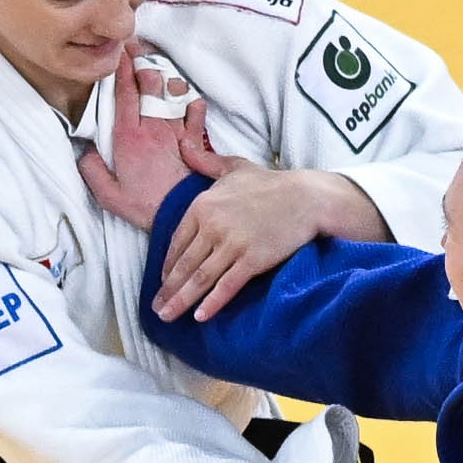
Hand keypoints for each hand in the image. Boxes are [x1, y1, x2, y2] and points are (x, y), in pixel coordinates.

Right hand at [81, 43, 229, 220]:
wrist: (181, 215)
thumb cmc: (145, 205)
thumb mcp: (108, 195)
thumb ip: (92, 171)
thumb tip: (84, 152)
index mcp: (129, 137)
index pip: (124, 93)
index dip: (121, 68)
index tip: (118, 52)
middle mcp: (153, 128)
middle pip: (150, 83)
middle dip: (142, 62)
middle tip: (136, 49)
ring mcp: (176, 132)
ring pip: (173, 92)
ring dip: (166, 78)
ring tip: (159, 69)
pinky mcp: (194, 140)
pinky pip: (196, 112)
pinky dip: (192, 102)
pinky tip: (187, 99)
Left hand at [151, 162, 385, 317]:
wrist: (306, 197)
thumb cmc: (271, 183)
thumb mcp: (234, 167)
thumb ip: (205, 161)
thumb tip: (183, 145)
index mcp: (203, 205)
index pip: (178, 242)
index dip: (167, 265)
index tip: (162, 281)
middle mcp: (213, 225)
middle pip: (184, 264)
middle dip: (168, 289)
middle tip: (156, 308)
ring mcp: (232, 244)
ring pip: (200, 278)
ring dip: (181, 300)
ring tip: (168, 316)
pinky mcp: (252, 259)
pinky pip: (227, 286)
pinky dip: (212, 303)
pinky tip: (199, 317)